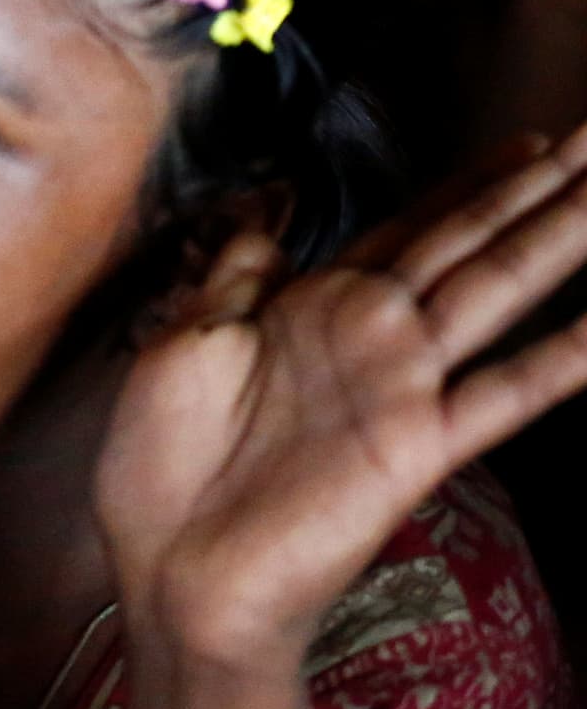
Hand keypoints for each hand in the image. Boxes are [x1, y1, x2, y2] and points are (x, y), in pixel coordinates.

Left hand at [99, 129, 586, 676]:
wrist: (172, 568)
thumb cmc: (162, 463)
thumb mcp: (182, 344)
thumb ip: (234, 281)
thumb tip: (261, 224)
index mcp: (311, 305)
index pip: (411, 228)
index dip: (468, 183)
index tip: (529, 140)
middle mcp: (371, 333)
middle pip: (471, 242)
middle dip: (538, 189)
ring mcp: (403, 385)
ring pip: (499, 290)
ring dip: (561, 238)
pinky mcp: (420, 444)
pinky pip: (505, 391)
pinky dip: (563, 358)